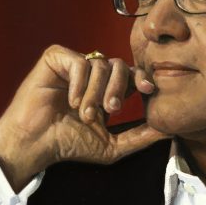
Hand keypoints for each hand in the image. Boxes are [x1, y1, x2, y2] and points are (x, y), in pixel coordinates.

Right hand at [0, 44, 170, 190]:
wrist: (36, 144)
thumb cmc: (68, 145)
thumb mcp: (112, 146)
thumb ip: (140, 137)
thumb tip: (169, 131)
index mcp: (105, 89)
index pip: (131, 74)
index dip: (141, 78)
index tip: (148, 90)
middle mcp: (90, 74)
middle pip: (119, 65)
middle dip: (119, 87)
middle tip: (110, 109)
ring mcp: (72, 65)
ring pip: (99, 64)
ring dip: (95, 92)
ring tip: (83, 113)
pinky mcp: (55, 58)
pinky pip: (78, 61)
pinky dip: (78, 82)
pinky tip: (70, 100)